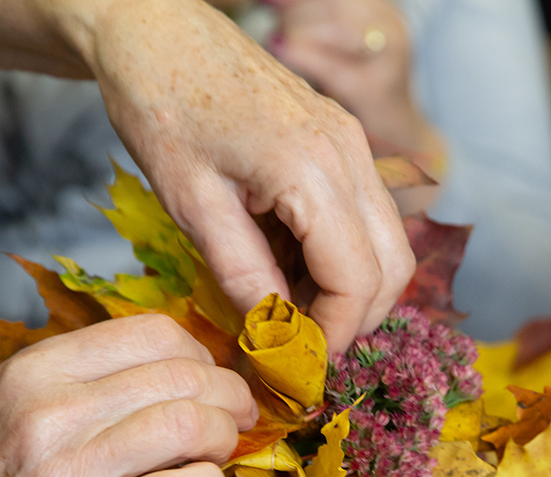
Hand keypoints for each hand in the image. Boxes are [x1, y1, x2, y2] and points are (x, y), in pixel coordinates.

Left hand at [0, 0, 413, 348]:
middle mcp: (351, 155)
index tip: (295, 369)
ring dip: (348, 291)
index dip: (332, 337)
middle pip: (392, 268)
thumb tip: (279, 340)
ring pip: (387, 245)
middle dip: (353, 322)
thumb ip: (243, 274)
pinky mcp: (343, 141)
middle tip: (297, 352)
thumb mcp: (192, 205)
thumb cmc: (163, 109)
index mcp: (313, 170)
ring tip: (285, 312)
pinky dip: (339, 257)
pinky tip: (287, 267)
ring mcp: (353, 144)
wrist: (158, 33)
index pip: (357, 281)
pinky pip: (365, 217)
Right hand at [0, 315, 257, 476]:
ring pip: (187, 425)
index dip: (201, 355)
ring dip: (223, 441)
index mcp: (33, 372)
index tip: (212, 382)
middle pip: (181, 375)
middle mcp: (47, 410)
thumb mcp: (7, 416)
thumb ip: (80, 389)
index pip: (152, 332)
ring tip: (218, 457)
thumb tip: (174, 376)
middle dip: (227, 397)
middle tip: (235, 422)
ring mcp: (63, 471)